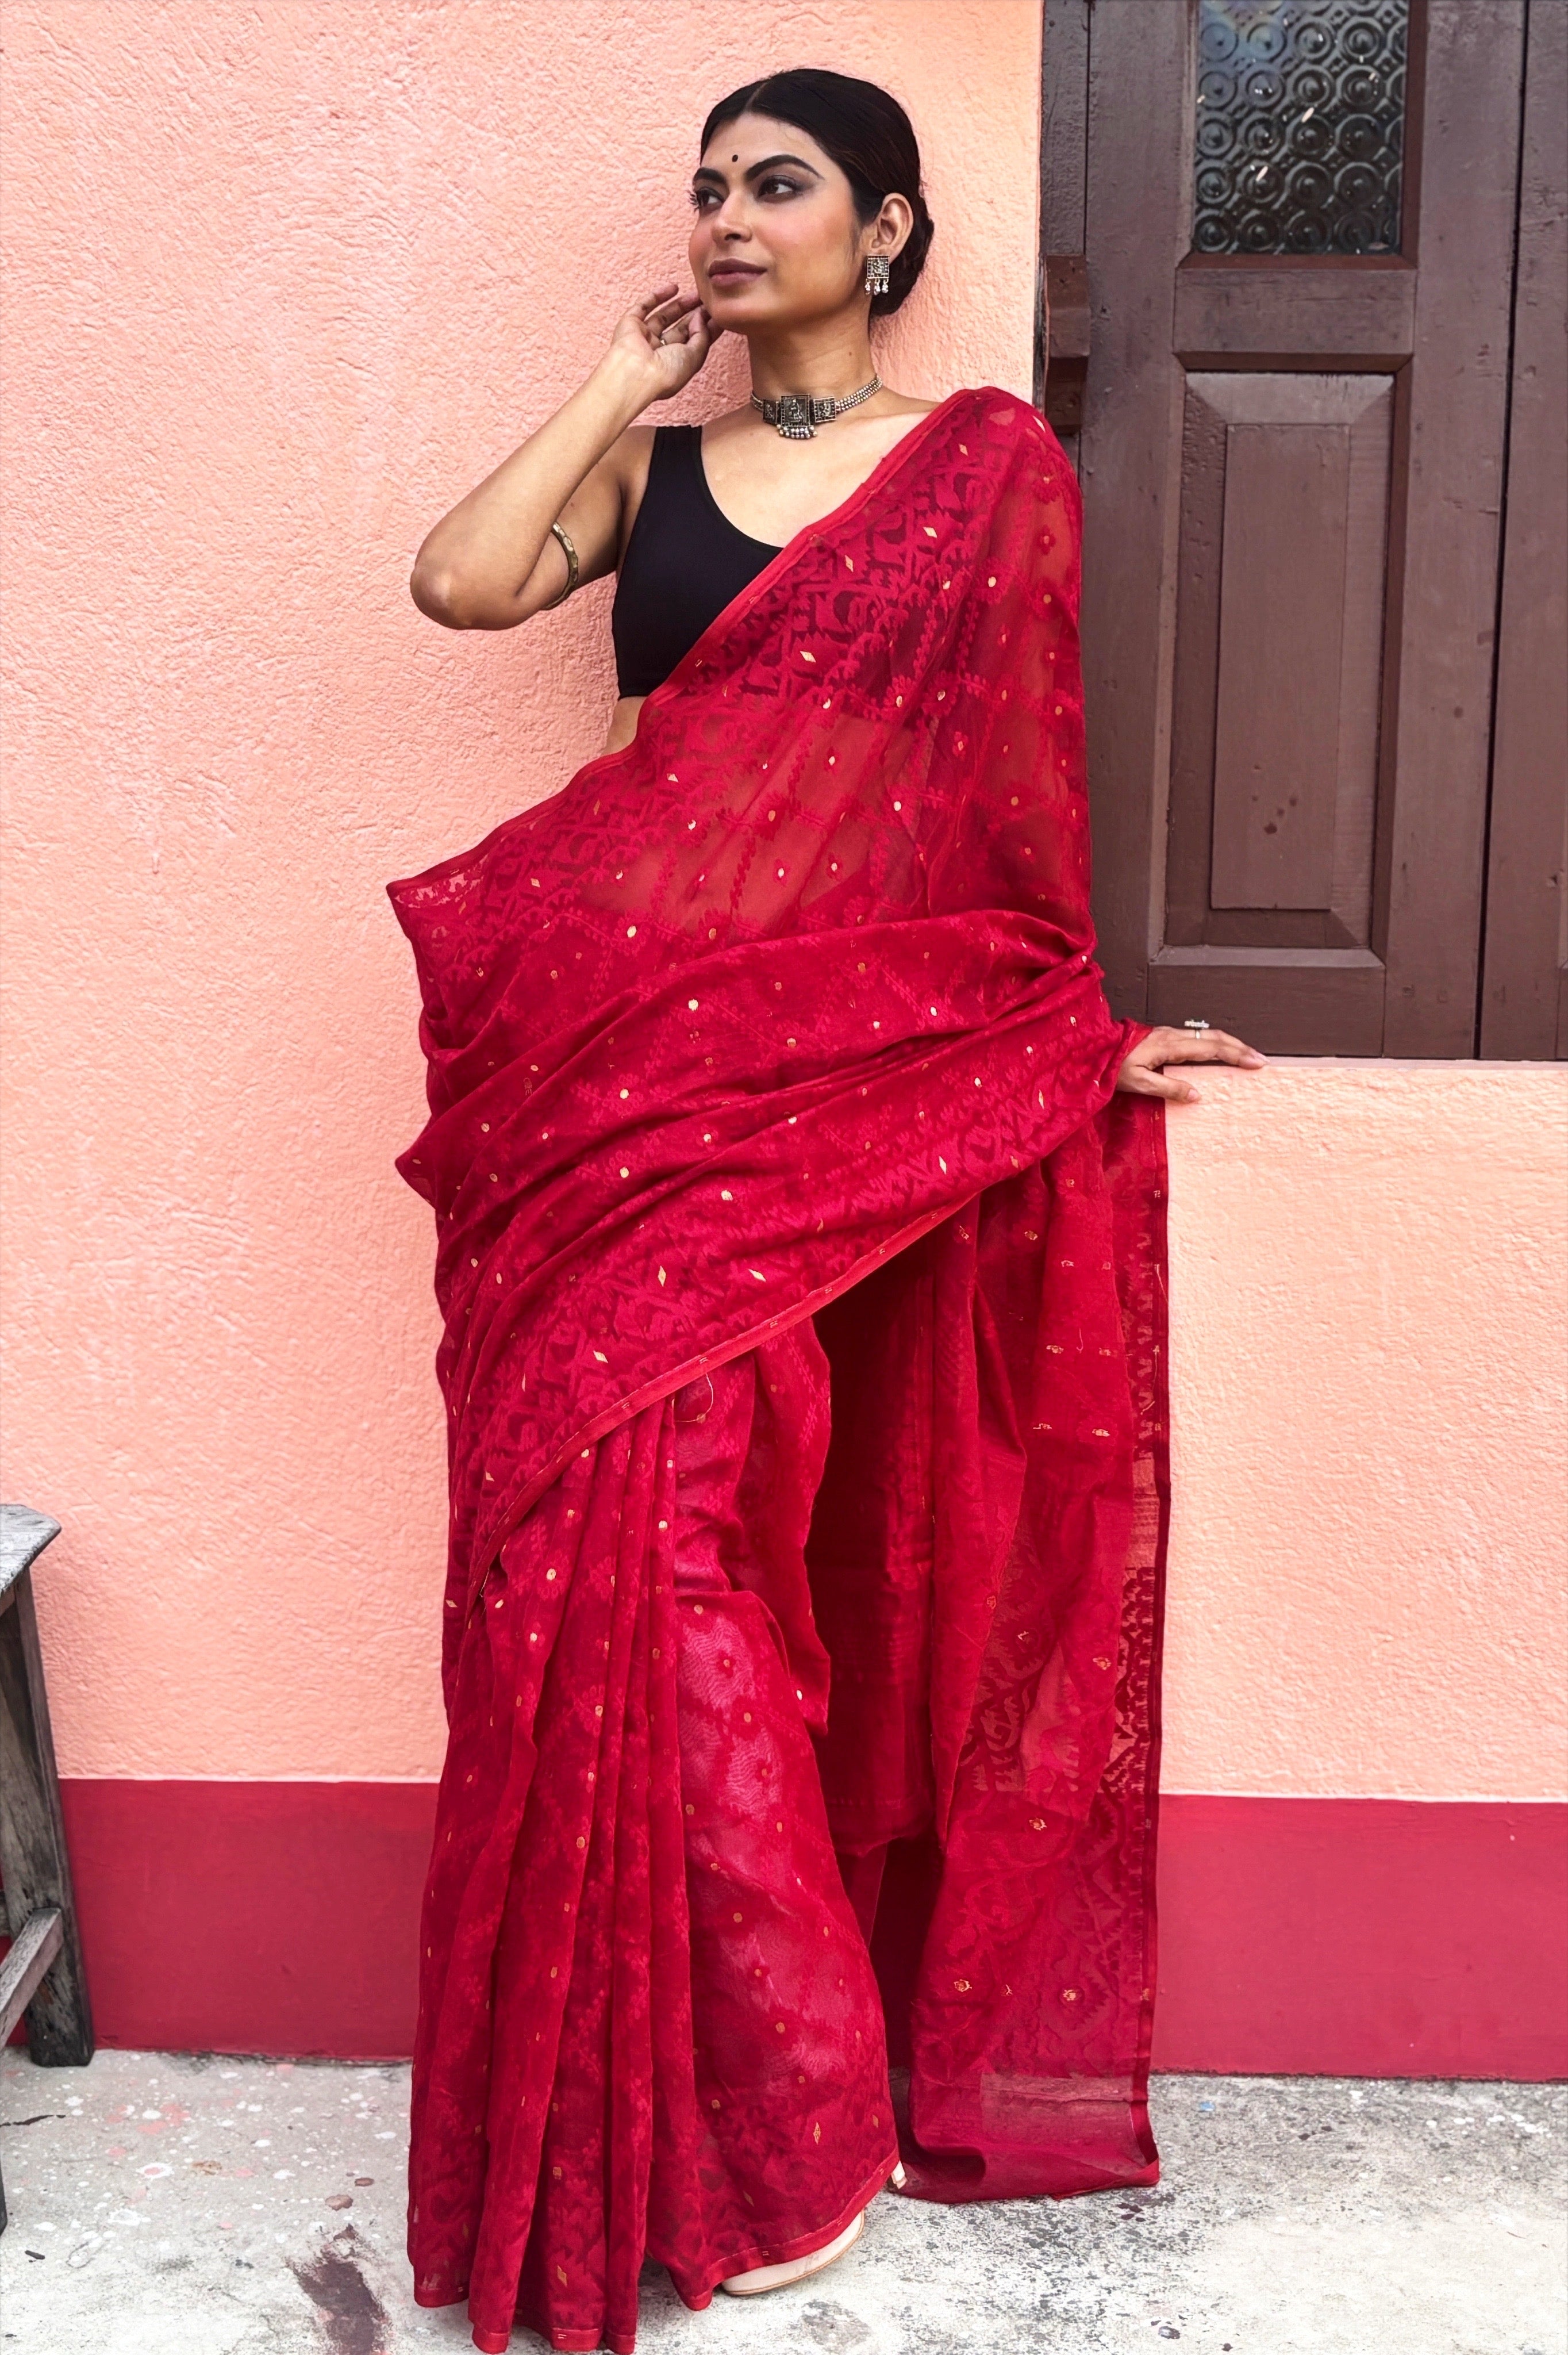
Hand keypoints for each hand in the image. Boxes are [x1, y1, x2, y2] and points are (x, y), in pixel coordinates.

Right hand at [605, 282, 718, 407]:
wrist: (637, 373)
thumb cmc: (667, 373)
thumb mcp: (695, 357)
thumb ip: (702, 335)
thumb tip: (700, 316)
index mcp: (674, 365)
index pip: (693, 343)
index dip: (706, 329)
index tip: (719, 315)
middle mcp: (659, 352)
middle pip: (680, 329)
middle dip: (695, 315)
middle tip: (709, 301)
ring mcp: (644, 337)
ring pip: (664, 317)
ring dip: (681, 305)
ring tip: (697, 294)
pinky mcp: (630, 325)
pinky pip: (644, 307)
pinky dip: (657, 296)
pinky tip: (673, 288)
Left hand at [1114, 1024, 1265, 1104]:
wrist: (1094, 1048)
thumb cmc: (1112, 1066)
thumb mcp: (1138, 1082)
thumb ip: (1168, 1088)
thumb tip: (1197, 1095)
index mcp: (1170, 1046)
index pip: (1212, 1048)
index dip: (1237, 1055)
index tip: (1256, 1063)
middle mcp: (1173, 1036)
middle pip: (1216, 1037)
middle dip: (1241, 1047)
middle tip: (1261, 1060)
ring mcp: (1170, 1034)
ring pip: (1208, 1035)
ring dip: (1230, 1044)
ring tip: (1247, 1055)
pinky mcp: (1165, 1036)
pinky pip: (1197, 1038)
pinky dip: (1216, 1044)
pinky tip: (1220, 1053)